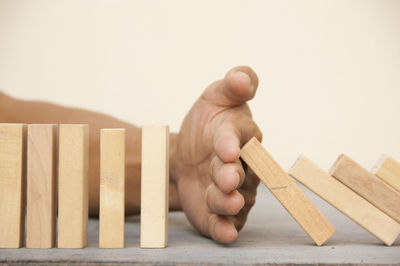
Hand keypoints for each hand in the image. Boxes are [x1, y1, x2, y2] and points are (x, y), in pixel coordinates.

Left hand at [171, 66, 262, 243]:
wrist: (186, 154)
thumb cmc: (207, 123)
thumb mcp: (216, 97)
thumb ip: (233, 85)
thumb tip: (243, 77)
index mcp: (244, 138)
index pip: (242, 140)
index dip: (233, 145)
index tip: (225, 148)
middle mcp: (245, 167)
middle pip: (242, 174)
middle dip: (231, 176)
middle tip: (224, 178)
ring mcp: (235, 192)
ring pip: (236, 201)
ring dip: (226, 202)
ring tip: (216, 198)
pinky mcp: (221, 213)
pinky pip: (227, 224)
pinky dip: (225, 229)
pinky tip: (224, 232)